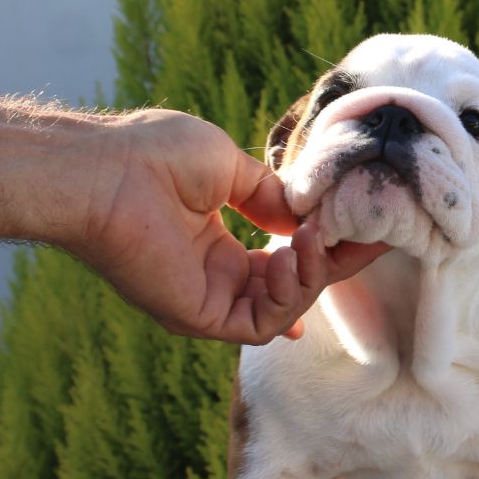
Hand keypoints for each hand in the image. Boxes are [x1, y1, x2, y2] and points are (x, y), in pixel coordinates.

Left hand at [72, 108, 387, 342]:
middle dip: (334, 263)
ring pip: (284, 308)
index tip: (369, 232)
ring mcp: (209, 299)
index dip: (328, 248)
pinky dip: (288, 297)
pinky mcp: (201, 317)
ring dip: (312, 276)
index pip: (286, 258)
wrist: (108, 169)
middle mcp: (216, 278)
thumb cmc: (154, 155)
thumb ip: (270, 196)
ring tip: (316, 240)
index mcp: (218, 246)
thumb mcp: (229, 167)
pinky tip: (293, 256)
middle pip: (294, 286)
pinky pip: (261, 323)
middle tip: (371, 236)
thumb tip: (303, 215)